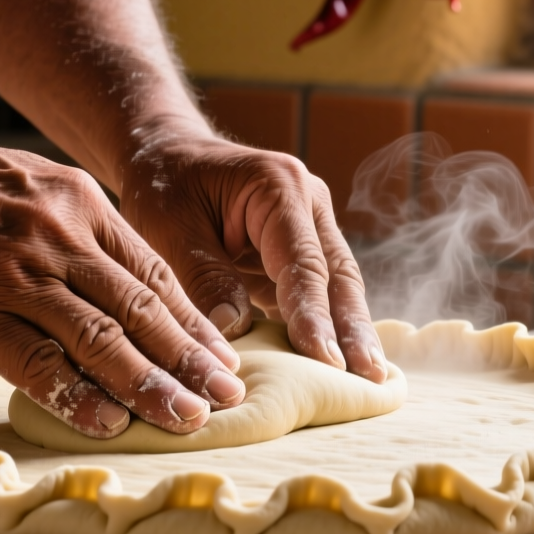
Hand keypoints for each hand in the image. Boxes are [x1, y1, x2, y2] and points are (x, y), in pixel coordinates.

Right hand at [0, 123, 245, 437]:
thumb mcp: (30, 187)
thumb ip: (77, 234)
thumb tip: (125, 290)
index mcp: (80, 206)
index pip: (155, 276)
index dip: (195, 323)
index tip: (227, 360)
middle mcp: (57, 239)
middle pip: (141, 308)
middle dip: (190, 359)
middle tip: (229, 397)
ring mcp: (13, 276)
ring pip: (100, 337)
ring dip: (150, 384)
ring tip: (188, 418)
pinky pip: (34, 361)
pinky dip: (76, 395)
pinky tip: (109, 421)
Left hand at [115, 124, 387, 382]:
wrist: (165, 153)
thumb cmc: (163, 185)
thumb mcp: (169, 228)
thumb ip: (204, 277)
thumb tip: (235, 330)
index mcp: (278, 187)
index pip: (304, 261)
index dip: (315, 314)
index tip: (325, 361)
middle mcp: (308, 203)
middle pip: (339, 274)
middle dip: (354, 328)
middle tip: (369, 377)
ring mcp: (311, 226)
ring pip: (340, 285)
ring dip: (352, 332)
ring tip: (370, 380)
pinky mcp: (303, 250)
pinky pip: (322, 291)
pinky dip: (330, 327)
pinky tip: (342, 364)